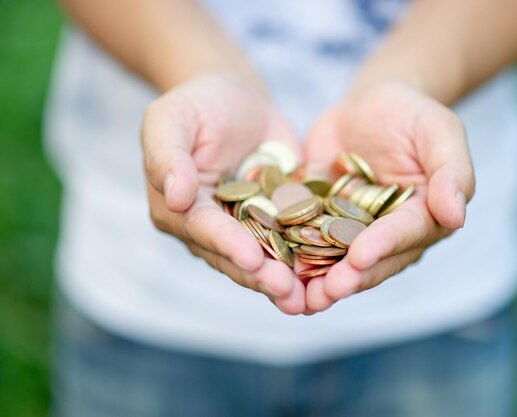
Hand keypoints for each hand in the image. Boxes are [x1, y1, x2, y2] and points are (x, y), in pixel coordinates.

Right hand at [142, 75, 305, 313]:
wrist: (237, 99)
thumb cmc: (197, 103)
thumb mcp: (171, 119)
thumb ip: (167, 156)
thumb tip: (174, 198)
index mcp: (180, 210)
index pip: (204, 231)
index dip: (228, 245)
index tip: (252, 259)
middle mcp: (211, 229)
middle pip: (236, 257)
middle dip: (262, 276)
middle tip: (287, 292)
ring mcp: (246, 230)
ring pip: (266, 260)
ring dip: (286, 280)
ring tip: (309, 298)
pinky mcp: (277, 222)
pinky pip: (293, 243)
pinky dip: (309, 260)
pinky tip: (331, 275)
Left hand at [304, 82, 474, 312]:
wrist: (369, 105)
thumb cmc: (411, 112)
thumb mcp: (438, 129)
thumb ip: (451, 170)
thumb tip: (456, 217)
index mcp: (423, 216)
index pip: (404, 234)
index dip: (382, 246)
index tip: (359, 256)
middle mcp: (389, 233)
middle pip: (371, 261)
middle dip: (348, 278)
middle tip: (325, 293)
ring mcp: (354, 232)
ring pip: (338, 262)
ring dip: (320, 282)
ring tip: (299, 299)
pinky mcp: (324, 222)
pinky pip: (308, 242)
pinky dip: (293, 258)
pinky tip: (275, 271)